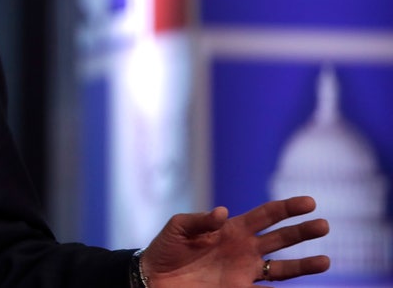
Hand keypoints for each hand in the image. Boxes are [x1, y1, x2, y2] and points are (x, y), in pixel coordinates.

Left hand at [142, 196, 328, 286]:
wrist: (154, 277)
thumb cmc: (166, 248)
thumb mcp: (178, 227)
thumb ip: (200, 219)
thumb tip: (223, 212)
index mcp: (232, 229)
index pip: (266, 215)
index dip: (287, 208)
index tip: (309, 202)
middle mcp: (244, 250)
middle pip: (281, 239)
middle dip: (302, 232)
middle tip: (324, 225)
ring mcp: (243, 272)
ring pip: (282, 269)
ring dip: (303, 266)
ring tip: (325, 262)